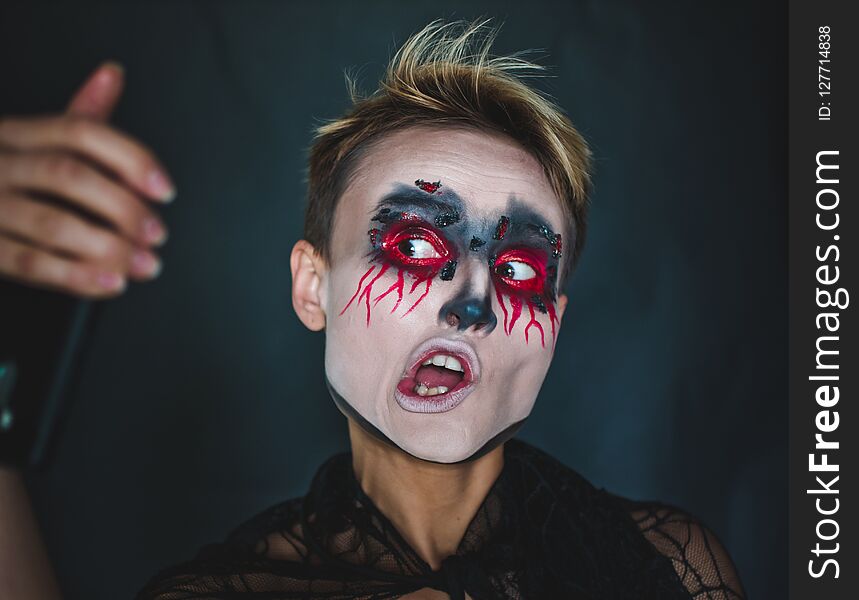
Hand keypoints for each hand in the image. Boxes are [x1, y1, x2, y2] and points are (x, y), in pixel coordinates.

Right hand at [0, 62, 174, 297]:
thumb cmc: (2, 176)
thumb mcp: (31, 141)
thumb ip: (78, 115)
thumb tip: (112, 74)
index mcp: (16, 134)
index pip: (80, 133)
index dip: (129, 159)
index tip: (165, 190)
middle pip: (69, 176)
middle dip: (123, 208)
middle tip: (158, 233)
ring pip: (52, 223)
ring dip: (109, 249)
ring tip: (147, 265)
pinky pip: (29, 262)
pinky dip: (76, 276)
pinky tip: (111, 282)